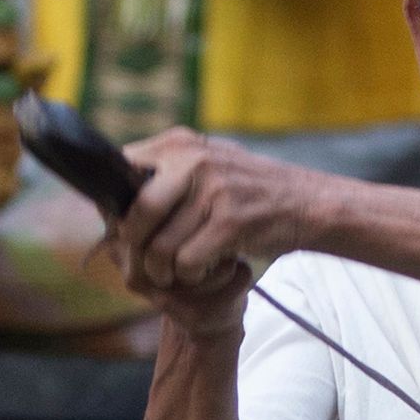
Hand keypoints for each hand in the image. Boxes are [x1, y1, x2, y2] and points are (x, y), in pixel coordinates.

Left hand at [110, 131, 297, 322]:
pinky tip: (205, 270)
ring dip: (164, 270)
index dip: (117, 211)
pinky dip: (191, 275)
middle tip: (148, 264)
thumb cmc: (249, 191)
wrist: (306, 203)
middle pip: (136, 215)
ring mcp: (213, 190)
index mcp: (179, 144)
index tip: (126, 233)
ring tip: (179, 270)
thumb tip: (113, 201)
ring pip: (160, 246)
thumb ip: (165, 173)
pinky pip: (187, 261)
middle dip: (136, 249)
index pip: (122, 175)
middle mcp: (193, 160)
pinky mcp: (230, 221)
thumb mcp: (206, 165)